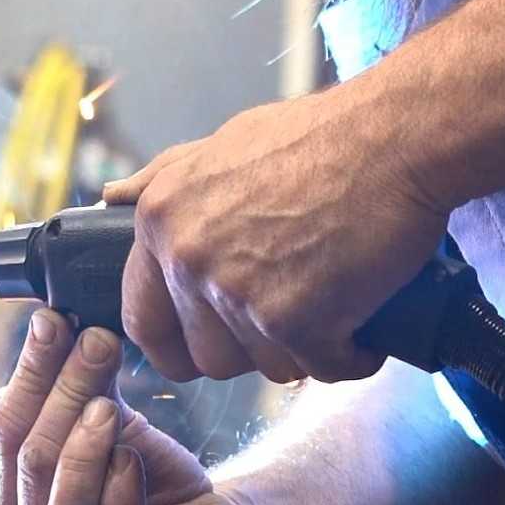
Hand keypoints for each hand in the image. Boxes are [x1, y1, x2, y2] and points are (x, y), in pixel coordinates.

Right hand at [0, 309, 264, 504]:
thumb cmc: (146, 483)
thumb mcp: (105, 426)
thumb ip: (76, 386)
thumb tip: (55, 320)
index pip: (3, 437)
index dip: (28, 376)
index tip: (53, 320)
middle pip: (31, 468)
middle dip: (61, 397)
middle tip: (95, 342)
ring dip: (82, 453)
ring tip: (107, 405)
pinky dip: (120, 497)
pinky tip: (132, 460)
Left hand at [104, 85, 446, 384]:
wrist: (394, 138)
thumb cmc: (319, 136)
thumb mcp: (221, 143)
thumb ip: (164, 178)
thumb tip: (111, 198)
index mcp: (161, 219)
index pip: (142, 319)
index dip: (176, 344)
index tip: (204, 348)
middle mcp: (188, 259)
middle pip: (208, 357)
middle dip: (252, 349)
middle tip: (294, 317)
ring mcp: (239, 293)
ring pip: (267, 368)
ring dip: (305, 350)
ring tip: (336, 306)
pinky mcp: (296, 320)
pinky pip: (323, 368)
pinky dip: (351, 354)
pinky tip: (364, 322)